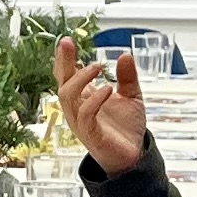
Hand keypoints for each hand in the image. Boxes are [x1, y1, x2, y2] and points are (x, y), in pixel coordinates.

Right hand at [55, 38, 147, 172]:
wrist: (133, 155)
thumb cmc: (126, 127)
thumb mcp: (131, 97)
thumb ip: (127, 78)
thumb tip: (125, 55)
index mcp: (83, 98)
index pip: (67, 75)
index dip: (64, 59)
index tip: (66, 40)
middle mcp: (77, 108)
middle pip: (62, 82)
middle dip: (62, 62)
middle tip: (67, 43)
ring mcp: (81, 121)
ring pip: (67, 97)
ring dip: (80, 79)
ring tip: (97, 66)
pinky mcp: (90, 134)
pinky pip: (85, 115)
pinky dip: (95, 101)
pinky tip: (108, 89)